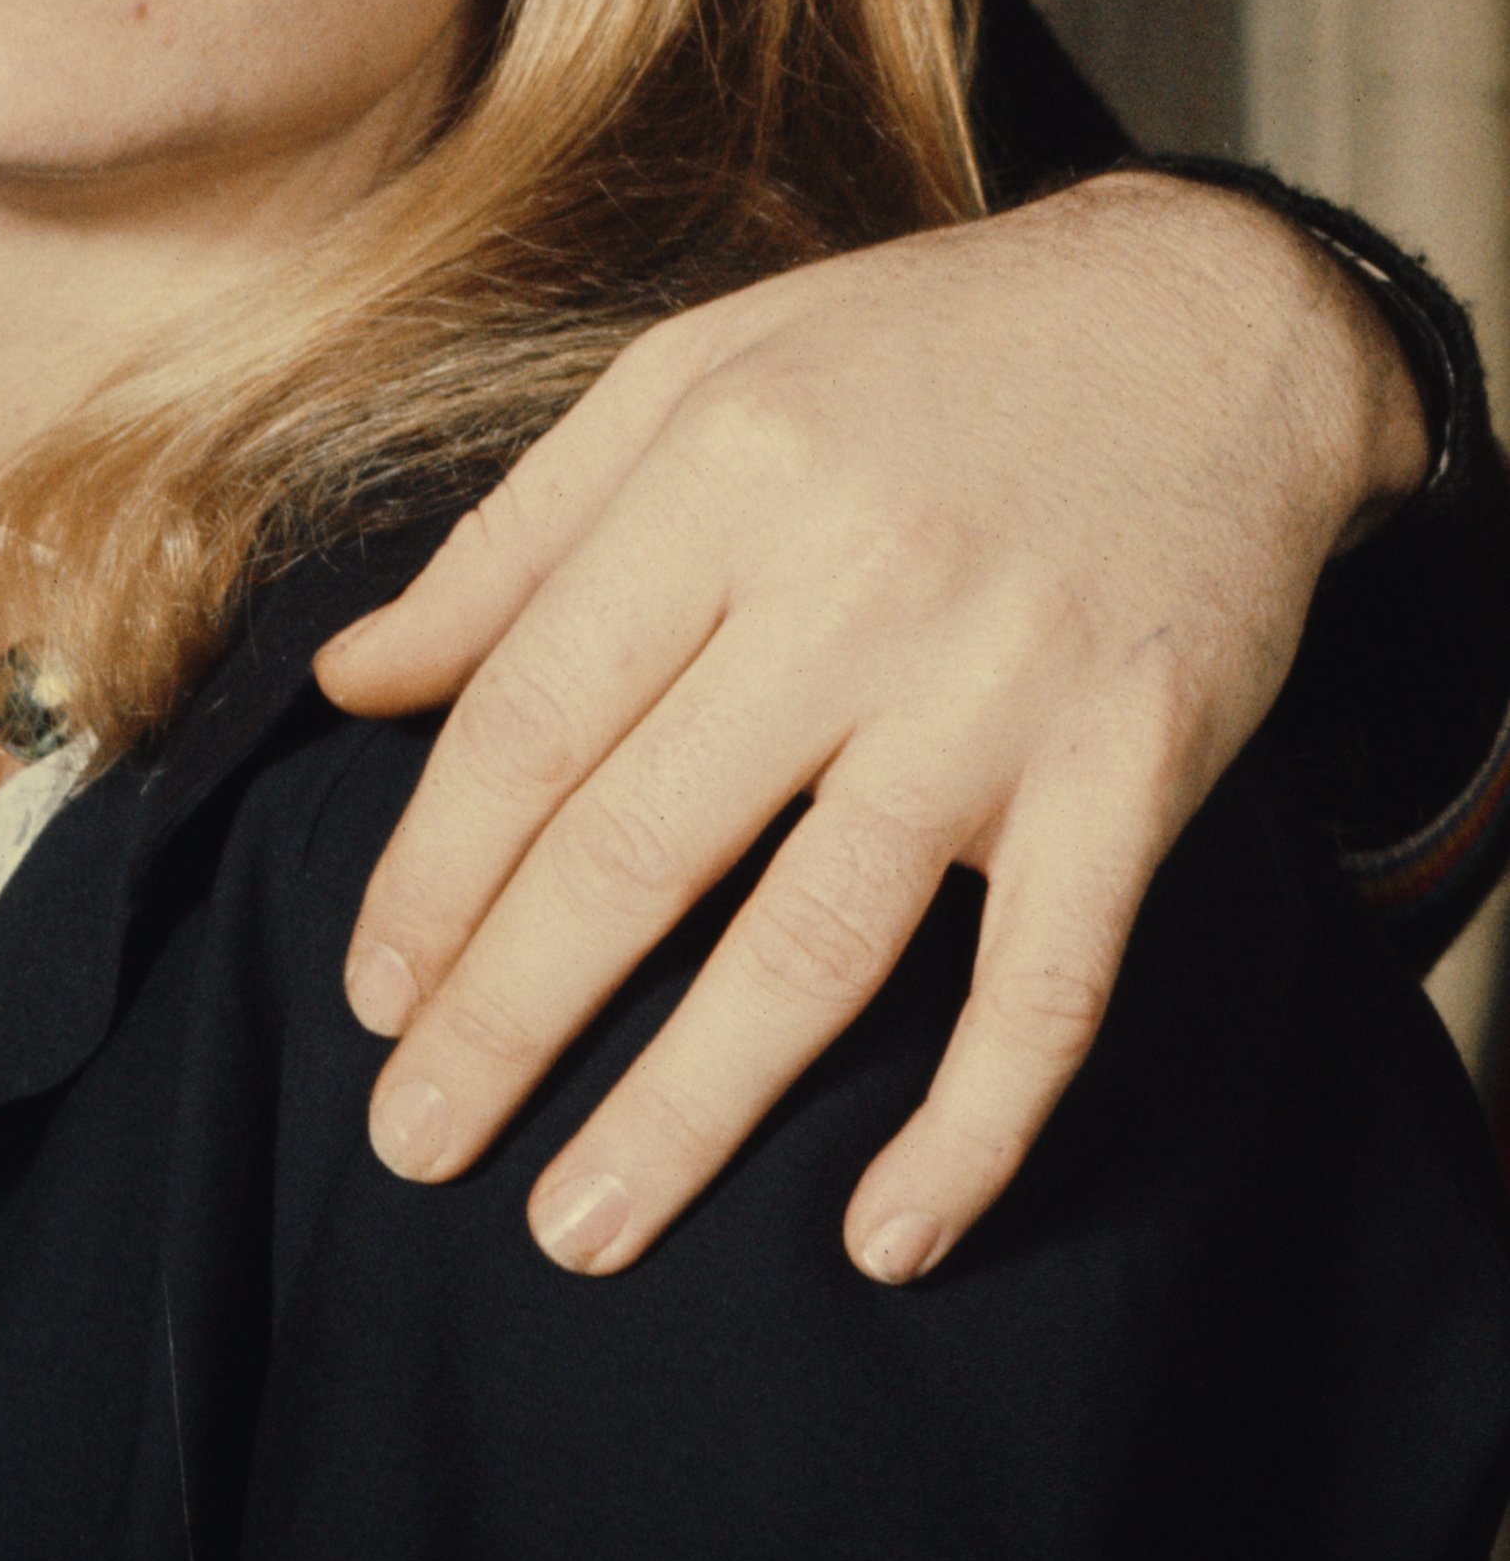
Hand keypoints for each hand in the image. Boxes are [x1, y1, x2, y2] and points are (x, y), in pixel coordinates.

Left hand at [316, 175, 1429, 1283]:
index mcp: (721, 472)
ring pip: (813, 942)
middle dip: (508, 1016)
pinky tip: (886, 1236)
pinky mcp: (1131, 773)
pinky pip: (1044, 989)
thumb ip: (518, 541)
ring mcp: (998, 690)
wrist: (1206, 324)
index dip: (435, 870)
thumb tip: (354, 679)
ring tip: (579, 1224)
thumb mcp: (693, 381)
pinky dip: (969, 1129)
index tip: (372, 993)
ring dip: (686, 1109)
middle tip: (416, 1138)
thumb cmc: (916, 354)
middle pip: (640, 843)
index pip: (533, 713)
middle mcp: (850, 583)